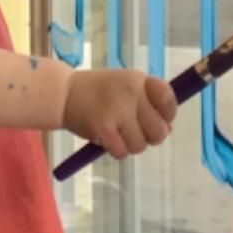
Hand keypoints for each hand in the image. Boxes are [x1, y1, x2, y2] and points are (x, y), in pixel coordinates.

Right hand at [62, 69, 176, 159]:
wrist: (64, 93)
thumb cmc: (99, 91)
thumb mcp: (127, 88)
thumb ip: (149, 104)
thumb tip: (167, 129)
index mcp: (139, 80)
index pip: (168, 100)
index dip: (167, 114)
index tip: (158, 117)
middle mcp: (132, 93)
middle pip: (159, 131)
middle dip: (149, 136)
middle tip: (134, 130)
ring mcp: (118, 111)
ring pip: (141, 145)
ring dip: (131, 145)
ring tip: (117, 133)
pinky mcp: (104, 129)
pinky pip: (123, 152)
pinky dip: (116, 150)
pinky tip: (107, 138)